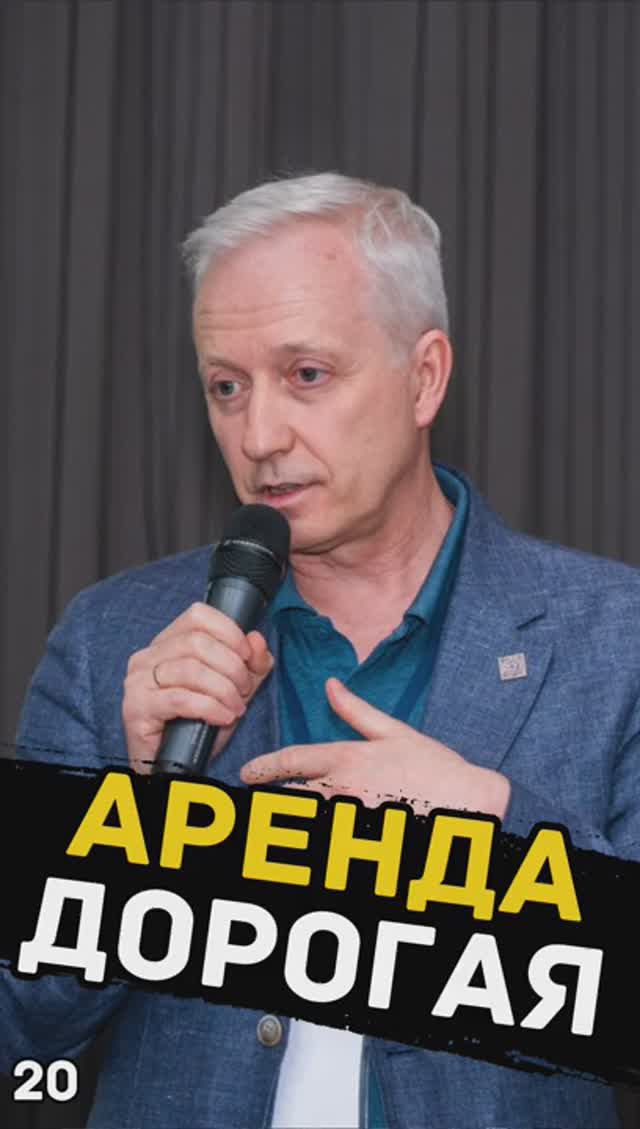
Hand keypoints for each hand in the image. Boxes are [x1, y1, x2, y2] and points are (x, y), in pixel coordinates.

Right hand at [123, 602, 273, 772]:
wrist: (172, 765)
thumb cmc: (197, 724)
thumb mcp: (233, 689)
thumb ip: (251, 665)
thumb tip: (257, 639)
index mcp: (166, 643)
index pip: (197, 615)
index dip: (229, 631)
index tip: (247, 655)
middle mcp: (147, 656)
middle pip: (197, 642)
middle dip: (231, 666)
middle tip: (244, 690)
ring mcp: (138, 681)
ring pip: (191, 670)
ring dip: (224, 690)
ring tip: (236, 708)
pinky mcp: (136, 707)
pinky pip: (181, 699)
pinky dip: (211, 707)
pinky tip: (223, 717)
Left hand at [241, 678, 509, 817]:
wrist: (468, 804)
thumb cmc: (435, 768)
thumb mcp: (394, 732)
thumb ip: (357, 711)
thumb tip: (331, 685)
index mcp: (347, 760)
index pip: (292, 761)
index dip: (264, 768)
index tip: (248, 773)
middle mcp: (342, 790)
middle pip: (287, 798)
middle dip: (268, 799)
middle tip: (253, 800)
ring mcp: (349, 819)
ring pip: (302, 820)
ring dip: (289, 819)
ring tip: (276, 823)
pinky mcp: (358, 843)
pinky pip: (329, 841)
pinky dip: (317, 834)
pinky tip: (307, 839)